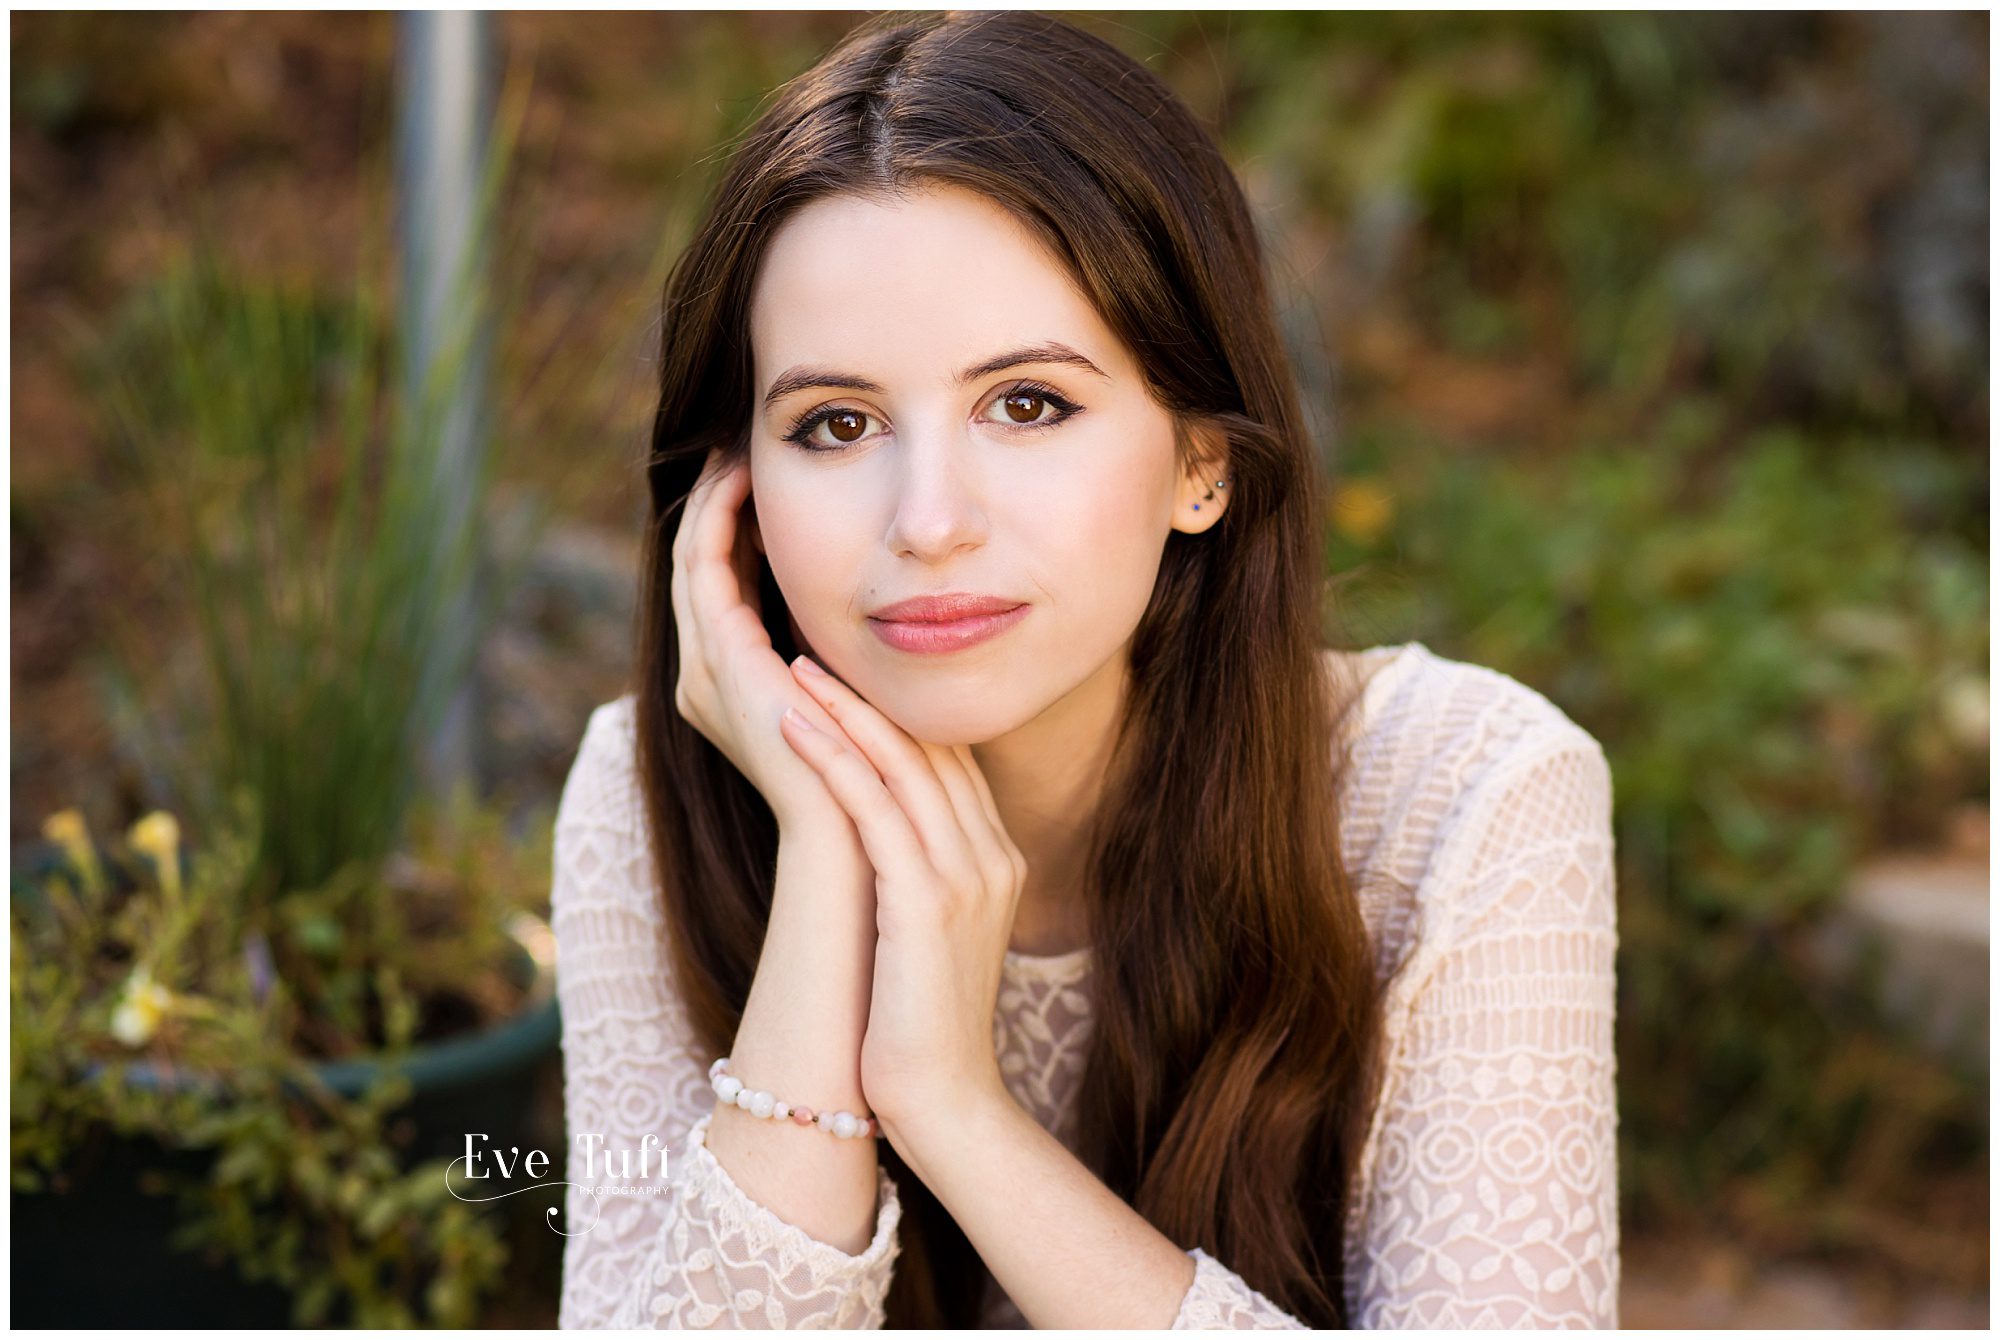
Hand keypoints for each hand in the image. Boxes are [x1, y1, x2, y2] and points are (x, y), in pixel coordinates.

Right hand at [670, 450, 864, 832]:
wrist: (857, 839)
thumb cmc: (875, 779)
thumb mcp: (858, 693)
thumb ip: (848, 649)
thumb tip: (888, 602)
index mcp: (731, 685)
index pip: (720, 584)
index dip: (734, 525)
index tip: (765, 474)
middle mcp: (704, 675)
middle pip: (694, 564)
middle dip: (713, 501)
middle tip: (736, 442)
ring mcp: (705, 669)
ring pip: (690, 556)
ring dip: (711, 499)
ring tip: (736, 449)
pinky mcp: (720, 661)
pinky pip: (703, 568)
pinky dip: (718, 518)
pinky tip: (744, 480)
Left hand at [777, 652, 1025, 1135]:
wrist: (946, 1104)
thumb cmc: (919, 1026)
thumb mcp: (931, 934)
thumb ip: (921, 876)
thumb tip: (879, 842)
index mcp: (995, 860)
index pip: (949, 760)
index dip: (898, 709)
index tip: (848, 671)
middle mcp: (990, 857)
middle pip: (931, 747)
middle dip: (871, 691)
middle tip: (814, 644)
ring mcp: (965, 877)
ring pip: (904, 764)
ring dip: (845, 707)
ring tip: (794, 664)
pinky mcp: (927, 902)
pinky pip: (876, 808)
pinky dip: (833, 758)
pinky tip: (794, 723)